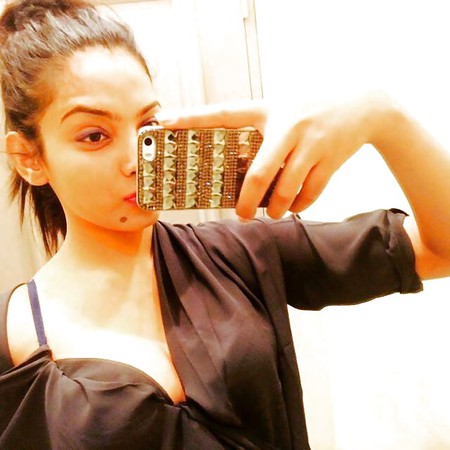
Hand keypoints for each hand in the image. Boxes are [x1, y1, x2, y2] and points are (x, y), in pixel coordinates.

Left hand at [157, 95, 381, 219]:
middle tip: (242, 214)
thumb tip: (237, 170)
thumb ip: (259, 134)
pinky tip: (294, 206)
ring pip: (286, 190)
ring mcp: (311, 144)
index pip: (224, 113)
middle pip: (259, 174)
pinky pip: (310, 195)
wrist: (364, 107)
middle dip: (248, 201)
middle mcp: (288, 126)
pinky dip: (299, 206)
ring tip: (272, 211)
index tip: (164, 120)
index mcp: (267, 110)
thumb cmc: (310, 112)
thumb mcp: (282, 112)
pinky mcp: (331, 161)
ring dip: (276, 208)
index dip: (193, 118)